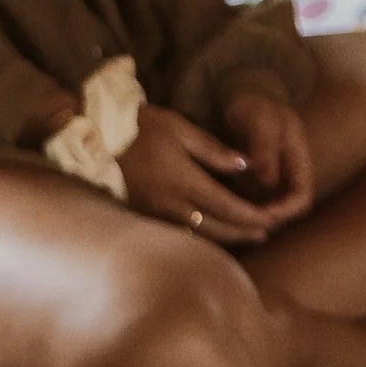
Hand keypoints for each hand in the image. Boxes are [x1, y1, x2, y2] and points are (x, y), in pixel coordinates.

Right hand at [118, 103, 276, 245]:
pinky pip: (178, 234)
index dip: (252, 217)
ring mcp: (155, 215)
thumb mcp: (179, 128)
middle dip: (244, 232)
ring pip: (198, 236)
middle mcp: (170, 205)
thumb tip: (246, 165)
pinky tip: (212, 232)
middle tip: (266, 231)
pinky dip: (201, 236)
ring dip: (225, 238)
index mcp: (183, 181)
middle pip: (217, 228)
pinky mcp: (143, 217)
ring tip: (245, 235)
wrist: (93, 140)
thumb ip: (213, 149)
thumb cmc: (138, 128)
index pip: (227, 207)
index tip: (272, 219)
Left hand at [220, 87, 314, 225]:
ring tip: (223, 219)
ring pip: (264, 212)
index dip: (285, 211)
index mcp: (298, 161)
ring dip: (248, 219)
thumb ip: (264, 148)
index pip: (301, 199)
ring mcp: (269, 182)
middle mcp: (286, 177)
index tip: (262, 215)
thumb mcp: (260, 122)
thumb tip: (268, 182)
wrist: (238, 100)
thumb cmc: (253, 107)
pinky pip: (247, 206)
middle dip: (263, 220)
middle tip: (236, 223)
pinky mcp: (250, 185)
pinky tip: (216, 211)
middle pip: (283, 212)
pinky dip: (235, 210)